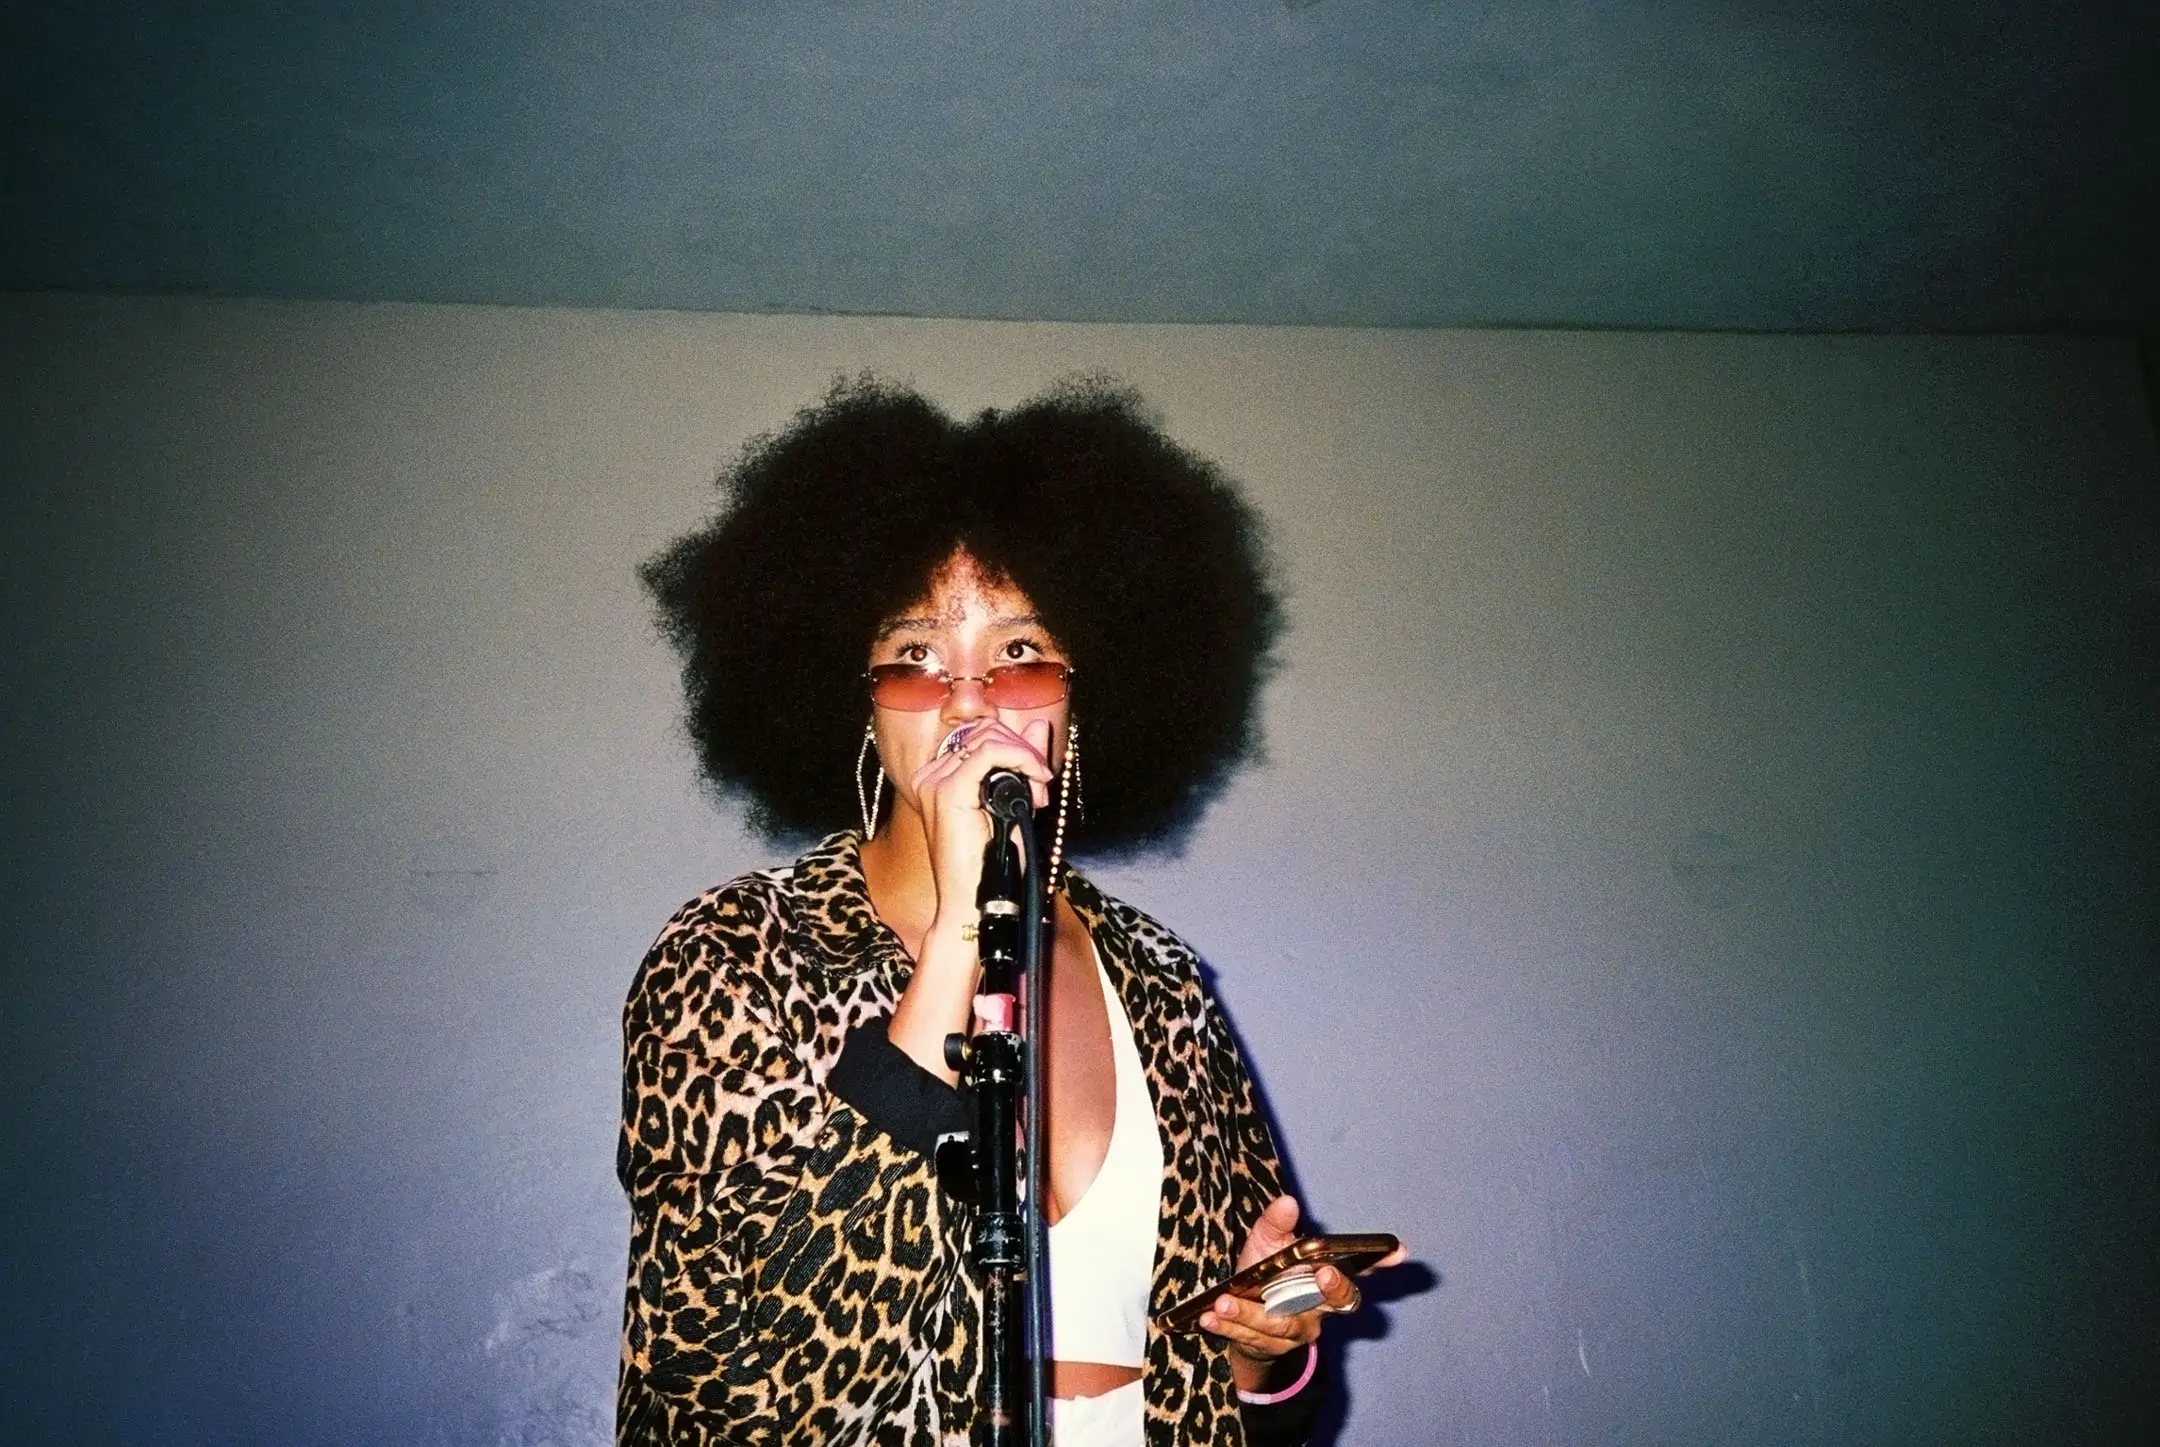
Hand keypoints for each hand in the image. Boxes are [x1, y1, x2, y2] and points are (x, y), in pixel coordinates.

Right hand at [910, 716, 1054, 927]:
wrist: (973, 905)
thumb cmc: (991, 865)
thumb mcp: (1014, 805)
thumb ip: (1022, 763)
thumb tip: (1036, 725)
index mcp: (940, 777)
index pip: (983, 736)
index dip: (1017, 750)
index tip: (1039, 783)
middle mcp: (931, 775)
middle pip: (986, 732)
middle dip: (1023, 754)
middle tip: (1041, 791)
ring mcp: (935, 782)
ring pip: (990, 738)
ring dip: (1025, 760)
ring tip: (1038, 796)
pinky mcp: (948, 792)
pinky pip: (989, 753)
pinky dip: (1020, 760)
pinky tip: (1037, 782)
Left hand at [1199, 1195, 1408, 1393]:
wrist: (1238, 1311)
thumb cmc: (1263, 1271)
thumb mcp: (1266, 1243)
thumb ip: (1276, 1224)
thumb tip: (1288, 1202)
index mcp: (1324, 1277)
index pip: (1360, 1267)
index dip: (1381, 1259)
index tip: (1398, 1249)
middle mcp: (1319, 1306)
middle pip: (1340, 1301)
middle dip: (1336, 1289)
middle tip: (1324, 1274)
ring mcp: (1298, 1329)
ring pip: (1282, 1325)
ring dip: (1250, 1314)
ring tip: (1225, 1301)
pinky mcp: (1272, 1346)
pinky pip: (1253, 1338)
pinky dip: (1229, 1326)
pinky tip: (1210, 1316)